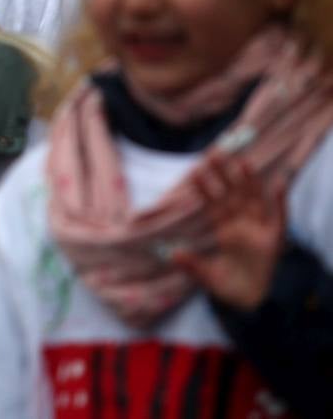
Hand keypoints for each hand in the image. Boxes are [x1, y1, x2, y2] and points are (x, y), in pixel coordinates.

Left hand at [170, 153, 287, 311]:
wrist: (249, 301)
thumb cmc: (227, 285)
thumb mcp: (207, 276)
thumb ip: (192, 266)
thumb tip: (173, 254)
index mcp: (224, 231)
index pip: (213, 205)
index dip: (205, 189)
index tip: (194, 170)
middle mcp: (241, 226)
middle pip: (233, 196)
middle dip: (224, 176)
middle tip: (213, 153)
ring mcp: (259, 231)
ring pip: (254, 201)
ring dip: (250, 182)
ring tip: (243, 161)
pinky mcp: (275, 240)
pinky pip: (279, 217)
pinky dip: (280, 201)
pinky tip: (279, 184)